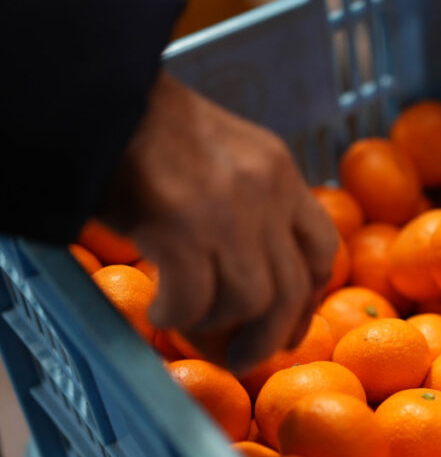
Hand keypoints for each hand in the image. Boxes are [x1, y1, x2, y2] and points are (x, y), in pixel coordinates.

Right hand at [98, 72, 337, 372]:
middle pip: (294, 289)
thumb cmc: (154, 130)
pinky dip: (179, 318)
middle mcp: (266, 193)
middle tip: (247, 358)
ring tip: (190, 328)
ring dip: (220, 329)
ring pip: (252, 302)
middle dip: (273, 336)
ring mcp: (227, 213)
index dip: (313, 296)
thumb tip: (261, 267)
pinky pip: (194, 301)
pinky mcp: (181, 229)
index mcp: (281, 172)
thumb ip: (254, 201)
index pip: (324, 247)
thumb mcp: (228, 155)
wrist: (100, 97)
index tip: (294, 321)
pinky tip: (161, 313)